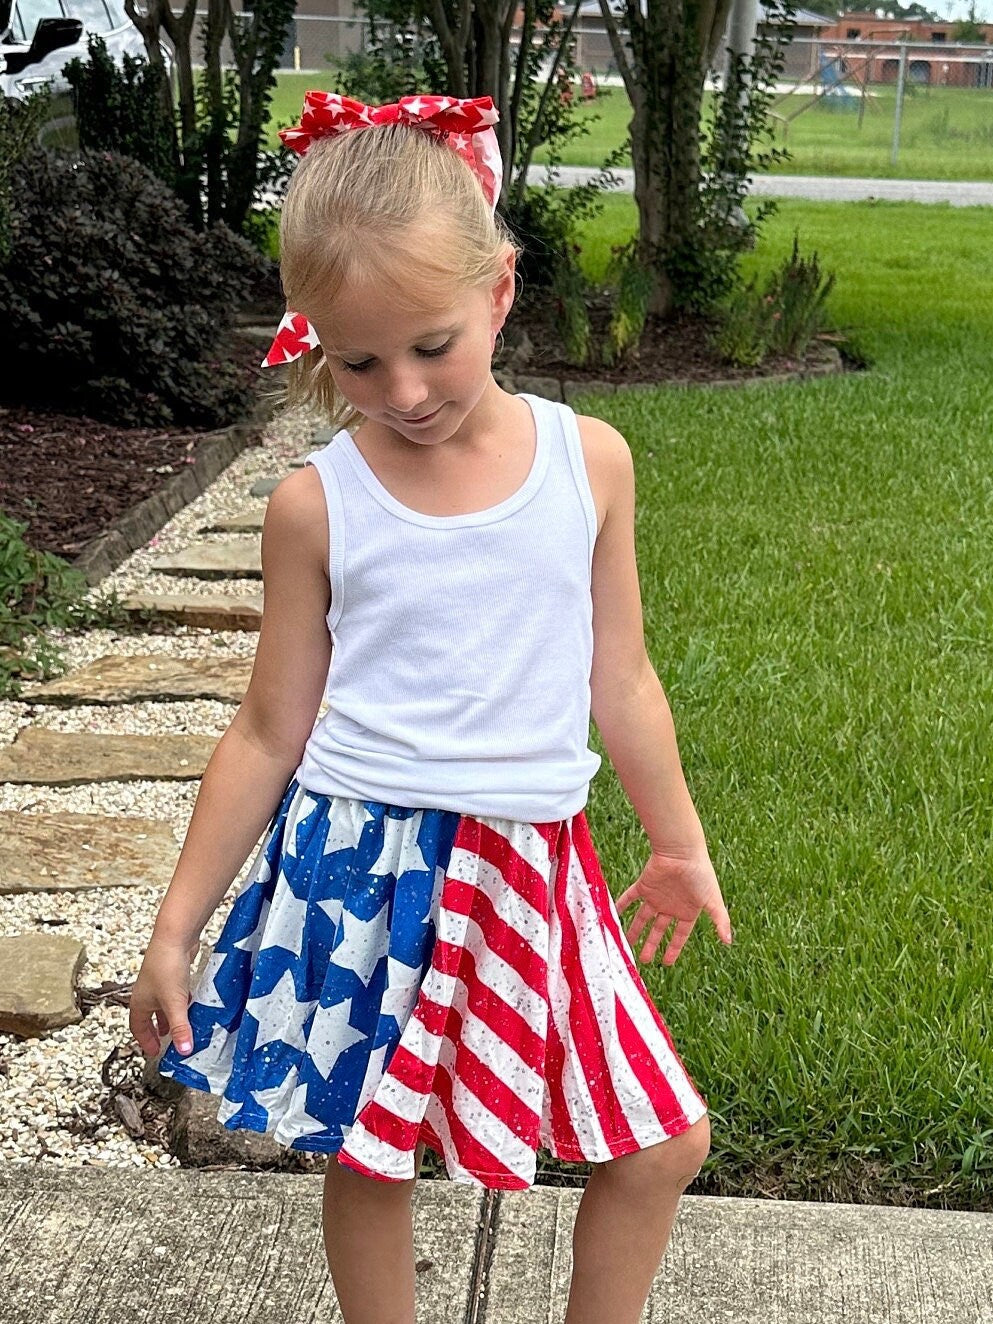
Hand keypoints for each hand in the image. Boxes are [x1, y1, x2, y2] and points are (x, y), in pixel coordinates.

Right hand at [128, 935, 198, 1057]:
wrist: (174, 937)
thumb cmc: (167, 967)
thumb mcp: (175, 1003)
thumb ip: (180, 1028)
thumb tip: (183, 1051)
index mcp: (139, 1002)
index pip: (137, 1028)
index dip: (145, 1041)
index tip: (153, 1052)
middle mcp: (146, 993)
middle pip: (148, 1017)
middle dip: (156, 1030)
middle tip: (165, 1042)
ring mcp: (158, 982)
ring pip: (162, 1005)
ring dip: (169, 1016)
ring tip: (179, 1026)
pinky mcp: (171, 973)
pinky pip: (173, 993)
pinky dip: (179, 1002)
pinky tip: (190, 1003)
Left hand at [615, 847, 731, 965]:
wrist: (682, 851)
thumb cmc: (700, 874)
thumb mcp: (713, 900)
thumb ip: (720, 920)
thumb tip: (729, 941)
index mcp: (687, 910)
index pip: (679, 934)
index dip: (673, 948)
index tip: (667, 962)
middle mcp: (671, 905)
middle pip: (659, 929)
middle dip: (652, 944)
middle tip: (645, 960)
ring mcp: (656, 896)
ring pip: (643, 918)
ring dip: (635, 930)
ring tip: (627, 945)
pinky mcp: (644, 886)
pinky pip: (629, 898)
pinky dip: (621, 905)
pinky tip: (614, 915)